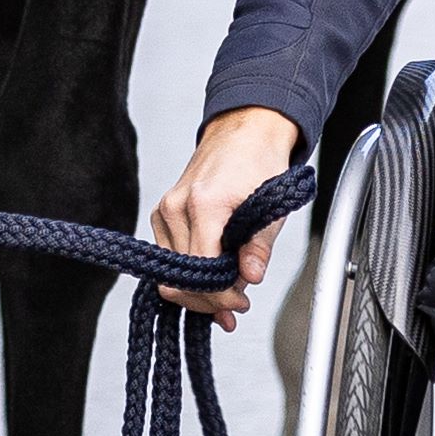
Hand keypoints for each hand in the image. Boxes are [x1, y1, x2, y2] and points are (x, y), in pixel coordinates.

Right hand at [145, 106, 306, 329]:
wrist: (244, 131)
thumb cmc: (259, 163)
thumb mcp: (271, 207)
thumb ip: (259, 246)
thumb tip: (250, 277)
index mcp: (202, 204)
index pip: (201, 270)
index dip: (220, 296)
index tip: (240, 303)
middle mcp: (175, 207)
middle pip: (180, 277)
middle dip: (209, 298)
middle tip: (237, 303)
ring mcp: (165, 211)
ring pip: (171, 272)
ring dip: (199, 288)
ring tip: (230, 292)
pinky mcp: (163, 214)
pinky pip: (170, 257)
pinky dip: (190, 273)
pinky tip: (212, 281)